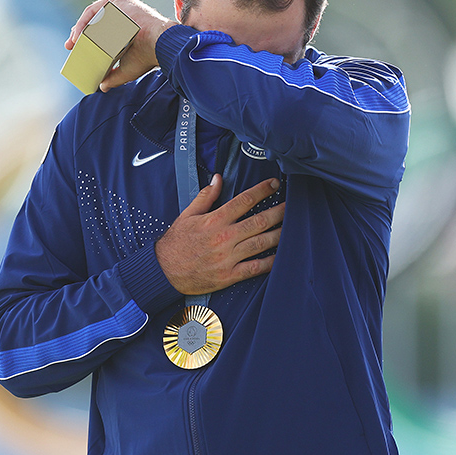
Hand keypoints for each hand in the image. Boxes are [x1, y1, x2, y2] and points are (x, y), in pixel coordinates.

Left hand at [65, 0, 176, 91]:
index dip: (86, 37)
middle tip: (71, 46)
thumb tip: (102, 87)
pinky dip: (83, 23)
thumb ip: (114, 77)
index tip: (75, 48)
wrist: (159, 44)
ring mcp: (119, 6)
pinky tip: (78, 35)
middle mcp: (121, 12)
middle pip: (94, 20)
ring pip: (92, 16)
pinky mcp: (116, 2)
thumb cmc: (147, 55)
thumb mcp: (127, 68)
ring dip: (80, 28)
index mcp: (125, 25)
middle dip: (79, 33)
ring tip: (74, 43)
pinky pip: (93, 12)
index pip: (101, 28)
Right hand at [156, 176, 284, 294]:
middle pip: (258, 221)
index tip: (274, 184)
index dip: (262, 190)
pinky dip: (270, 262)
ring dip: (279, 234)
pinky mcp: (229, 276)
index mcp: (214, 220)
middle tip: (291, 206)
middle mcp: (224, 238)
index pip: (243, 201)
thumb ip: (205, 197)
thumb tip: (218, 178)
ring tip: (292, 227)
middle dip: (278, 212)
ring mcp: (228, 258)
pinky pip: (255, 268)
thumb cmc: (176, 243)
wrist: (164, 271)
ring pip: (261, 243)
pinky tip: (281, 256)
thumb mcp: (187, 215)